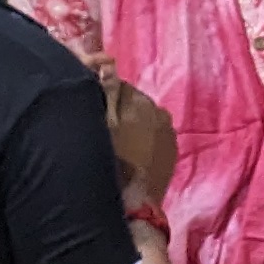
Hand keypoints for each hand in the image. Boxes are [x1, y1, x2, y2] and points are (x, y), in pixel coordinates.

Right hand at [91, 61, 176, 208]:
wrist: (135, 203)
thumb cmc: (113, 162)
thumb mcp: (103, 123)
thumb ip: (107, 90)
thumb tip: (108, 61)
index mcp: (140, 100)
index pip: (116, 84)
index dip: (101, 96)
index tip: (91, 111)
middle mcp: (160, 110)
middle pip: (132, 101)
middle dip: (118, 109)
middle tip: (102, 131)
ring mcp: (169, 131)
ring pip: (144, 119)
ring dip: (132, 125)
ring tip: (117, 145)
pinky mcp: (172, 150)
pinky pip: (154, 136)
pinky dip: (144, 140)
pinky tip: (132, 155)